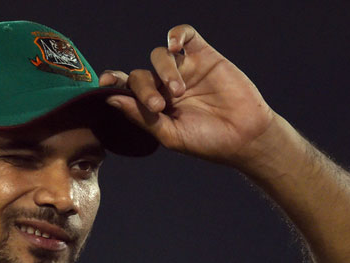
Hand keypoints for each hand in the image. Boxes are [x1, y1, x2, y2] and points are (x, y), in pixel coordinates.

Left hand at [100, 25, 276, 166]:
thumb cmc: (207, 141)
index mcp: (153, 106)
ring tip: (178, 92)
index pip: (126, 88)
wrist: (244, 137)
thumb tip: (110, 99)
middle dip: (143, 88)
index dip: (113, 82)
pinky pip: (185, 35)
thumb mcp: (169, 135)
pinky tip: (175, 45)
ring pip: (159, 56)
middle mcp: (165, 86)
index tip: (105, 84)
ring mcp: (184, 69)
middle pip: (140, 74)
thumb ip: (140, 117)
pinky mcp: (204, 56)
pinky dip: (176, 35)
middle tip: (158, 106)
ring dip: (163, 71)